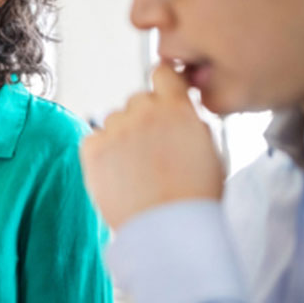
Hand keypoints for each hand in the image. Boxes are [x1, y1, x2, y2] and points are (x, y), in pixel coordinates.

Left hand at [80, 63, 223, 229]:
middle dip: (143, 118)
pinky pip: (93, 139)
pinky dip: (100, 152)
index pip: (163, 73)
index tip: (162, 97)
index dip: (163, 84)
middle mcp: (144, 112)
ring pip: (113, 120)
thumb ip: (192, 124)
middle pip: (137, 100)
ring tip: (135, 169)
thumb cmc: (194, 198)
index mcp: (177, 109)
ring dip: (121, 136)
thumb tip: (180, 114)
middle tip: (151, 149)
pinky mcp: (93, 149)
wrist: (167, 229)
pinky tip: (116, 173)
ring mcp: (116, 130)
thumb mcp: (210, 152)